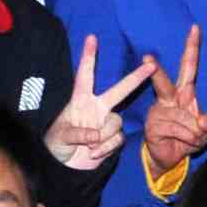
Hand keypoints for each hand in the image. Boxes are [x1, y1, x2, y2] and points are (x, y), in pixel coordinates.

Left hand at [44, 37, 155, 170]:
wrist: (64, 168)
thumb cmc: (56, 145)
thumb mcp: (60, 136)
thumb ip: (78, 133)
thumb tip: (96, 135)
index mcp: (80, 101)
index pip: (85, 76)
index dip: (88, 57)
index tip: (92, 38)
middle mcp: (96, 108)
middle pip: (120, 90)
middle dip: (136, 77)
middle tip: (151, 65)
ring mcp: (106, 123)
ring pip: (116, 122)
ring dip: (103, 137)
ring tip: (89, 147)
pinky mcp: (113, 138)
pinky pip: (117, 139)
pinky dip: (105, 148)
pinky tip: (93, 153)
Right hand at [143, 26, 206, 175]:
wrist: (170, 158)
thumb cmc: (189, 138)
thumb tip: (206, 121)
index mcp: (184, 93)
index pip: (189, 67)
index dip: (192, 48)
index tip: (195, 28)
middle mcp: (169, 98)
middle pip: (164, 82)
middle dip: (155, 71)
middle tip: (147, 58)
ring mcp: (158, 111)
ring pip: (182, 117)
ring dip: (193, 132)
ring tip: (191, 138)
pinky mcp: (152, 125)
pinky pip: (175, 129)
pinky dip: (185, 138)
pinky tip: (180, 142)